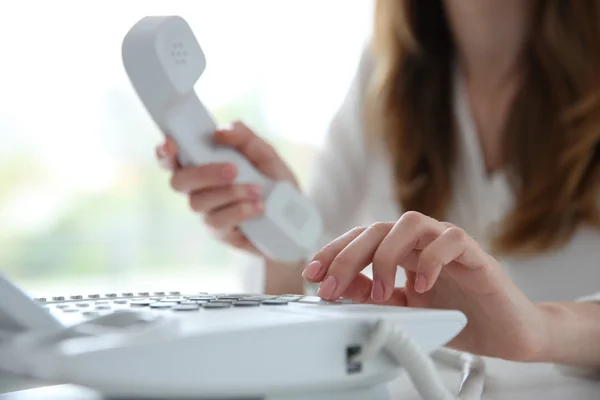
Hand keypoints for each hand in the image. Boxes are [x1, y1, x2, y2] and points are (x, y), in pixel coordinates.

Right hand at [156, 121, 298, 256]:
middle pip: (179, 182)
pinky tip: (259, 206)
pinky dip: (240, 210)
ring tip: (257, 190)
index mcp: (203, 165)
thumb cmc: (275, 181)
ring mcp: (207, 213)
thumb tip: (219, 131)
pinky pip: (218, 222)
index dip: (164, 152)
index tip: (171, 143)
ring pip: (198, 203)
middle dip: (204, 173)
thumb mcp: (265, 153)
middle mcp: (199, 190)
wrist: (296, 218)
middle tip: (233, 169)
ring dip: (230, 193)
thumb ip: (244, 137)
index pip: (172, 159)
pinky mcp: (220, 233)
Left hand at [302, 211, 546, 360]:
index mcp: (402, 252)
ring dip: (387, 256)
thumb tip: (341, 285)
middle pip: (378, 229)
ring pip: (411, 223)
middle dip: (348, 256)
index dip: (334, 252)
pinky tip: (421, 285)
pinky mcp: (476, 254)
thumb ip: (375, 294)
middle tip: (331, 286)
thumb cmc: (458, 315)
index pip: (361, 240)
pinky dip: (432, 258)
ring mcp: (448, 244)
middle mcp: (421, 242)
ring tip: (382, 292)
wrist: (505, 332)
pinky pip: (451, 240)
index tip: (312, 274)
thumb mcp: (404, 309)